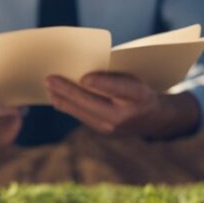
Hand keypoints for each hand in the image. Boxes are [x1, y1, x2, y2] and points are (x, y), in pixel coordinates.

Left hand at [44, 72, 200, 138]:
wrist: (155, 118)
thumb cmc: (141, 89)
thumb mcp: (135, 78)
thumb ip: (113, 75)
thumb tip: (82, 70)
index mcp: (140, 96)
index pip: (119, 89)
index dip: (101, 83)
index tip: (84, 77)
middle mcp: (126, 114)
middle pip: (93, 102)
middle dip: (68, 90)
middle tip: (49, 79)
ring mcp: (114, 127)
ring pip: (83, 112)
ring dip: (63, 99)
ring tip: (48, 87)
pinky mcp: (104, 132)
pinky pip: (82, 117)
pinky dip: (69, 106)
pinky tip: (57, 98)